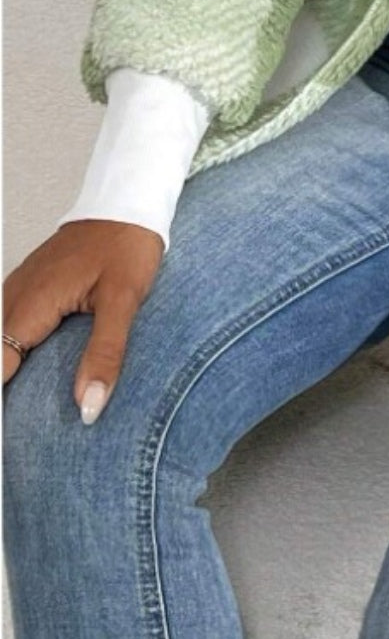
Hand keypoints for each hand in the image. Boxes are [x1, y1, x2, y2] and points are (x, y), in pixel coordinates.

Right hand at [2, 220, 164, 421]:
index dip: (2, 406)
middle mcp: (13, 298)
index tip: (9, 436)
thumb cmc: (126, 244)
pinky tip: (23, 371)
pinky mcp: (26, 288)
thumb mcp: (123, 300)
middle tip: (17, 428)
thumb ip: (105, 354)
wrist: (127, 202)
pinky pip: (5, 327)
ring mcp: (16, 291)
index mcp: (30, 306)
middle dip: (5, 389)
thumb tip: (88, 407)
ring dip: (6, 370)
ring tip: (18, 413)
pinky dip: (9, 350)